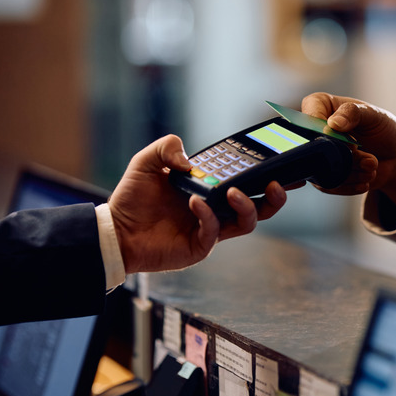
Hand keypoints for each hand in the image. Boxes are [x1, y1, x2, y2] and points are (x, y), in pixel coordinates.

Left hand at [108, 135, 286, 273]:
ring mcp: (211, 229)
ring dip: (248, 205)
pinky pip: (215, 231)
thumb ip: (166, 148)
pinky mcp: (200, 246)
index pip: (246, 181)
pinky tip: (195, 202)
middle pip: (261, 207)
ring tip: (234, 193)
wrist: (115, 231)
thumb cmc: (132, 199)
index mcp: (211, 189)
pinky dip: (208, 215)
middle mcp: (217, 210)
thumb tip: (190, 161)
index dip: (265, 173)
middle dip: (275, 196)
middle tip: (277, 183)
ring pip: (248, 222)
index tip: (280, 162)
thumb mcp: (146, 162)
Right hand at [301, 92, 395, 213]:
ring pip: (321, 170)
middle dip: (344, 157)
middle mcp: (313, 130)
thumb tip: (333, 123)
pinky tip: (366, 179)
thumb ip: (354, 113)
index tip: (351, 142)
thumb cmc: (383, 128)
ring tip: (372, 166)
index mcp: (320, 105)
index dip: (327, 133)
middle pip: (314, 149)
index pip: (308, 117)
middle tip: (367, 158)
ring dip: (350, 173)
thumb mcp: (374, 115)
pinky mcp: (324, 174)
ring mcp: (318, 154)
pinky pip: (327, 186)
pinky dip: (349, 185)